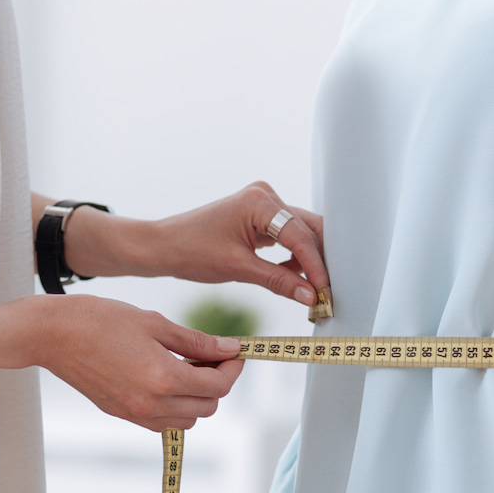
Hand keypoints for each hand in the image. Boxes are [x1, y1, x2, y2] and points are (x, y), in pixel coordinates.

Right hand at [38, 295, 242, 430]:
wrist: (52, 334)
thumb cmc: (101, 320)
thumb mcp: (155, 323)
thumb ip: (196, 341)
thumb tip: (229, 349)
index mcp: (164, 379)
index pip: (218, 386)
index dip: (233, 369)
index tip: (235, 353)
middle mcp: (152, 404)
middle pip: (207, 407)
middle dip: (218, 384)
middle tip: (213, 357)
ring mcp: (135, 414)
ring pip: (187, 420)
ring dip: (197, 398)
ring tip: (187, 367)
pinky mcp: (122, 414)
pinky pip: (163, 422)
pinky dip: (175, 406)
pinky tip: (166, 378)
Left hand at [64, 183, 328, 308]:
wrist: (164, 246)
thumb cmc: (192, 251)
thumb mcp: (238, 269)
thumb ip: (279, 281)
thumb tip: (310, 296)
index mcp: (259, 201)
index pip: (299, 236)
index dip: (316, 266)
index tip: (325, 291)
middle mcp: (265, 196)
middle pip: (308, 229)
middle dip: (319, 261)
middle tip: (329, 291)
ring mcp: (264, 204)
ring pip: (301, 234)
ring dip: (309, 261)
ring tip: (314, 290)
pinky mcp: (260, 217)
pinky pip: (287, 237)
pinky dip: (294, 258)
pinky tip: (296, 279)